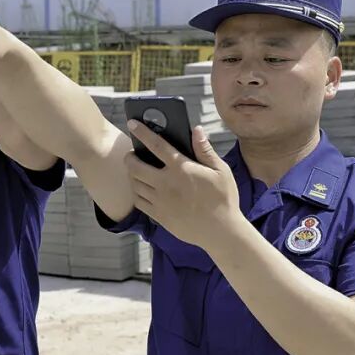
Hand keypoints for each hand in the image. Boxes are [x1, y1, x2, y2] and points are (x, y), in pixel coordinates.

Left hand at [125, 123, 241, 248]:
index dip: (142, 132)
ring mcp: (160, 200)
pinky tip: (143, 190)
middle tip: (133, 155)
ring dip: (132, 175)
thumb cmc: (223, 199)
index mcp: (181, 168)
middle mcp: (166, 183)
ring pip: (134, 184)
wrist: (221, 232)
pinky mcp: (158, 216)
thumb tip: (196, 130)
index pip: (156, 144)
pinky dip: (137, 193)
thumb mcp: (220, 171)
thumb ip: (205, 150)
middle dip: (130, 157)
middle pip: (135, 166)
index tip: (132, 123)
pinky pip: (138, 201)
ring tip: (137, 172)